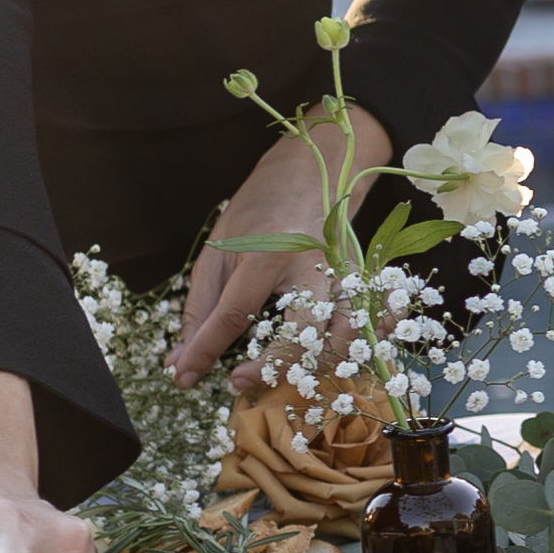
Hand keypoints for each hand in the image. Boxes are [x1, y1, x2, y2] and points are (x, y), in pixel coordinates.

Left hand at [171, 101, 384, 383]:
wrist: (311, 171)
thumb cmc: (258, 211)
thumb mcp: (219, 251)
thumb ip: (201, 307)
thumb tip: (182, 360)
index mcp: (266, 253)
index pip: (231, 316)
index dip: (204, 353)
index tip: (184, 378)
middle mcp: (311, 266)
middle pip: (302, 333)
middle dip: (272, 368)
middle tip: (241, 380)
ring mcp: (344, 273)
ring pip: (345, 336)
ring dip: (316, 365)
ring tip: (286, 373)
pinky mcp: (363, 280)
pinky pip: (371, 322)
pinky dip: (359, 345)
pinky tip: (333, 357)